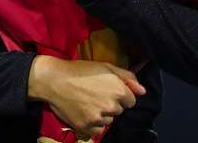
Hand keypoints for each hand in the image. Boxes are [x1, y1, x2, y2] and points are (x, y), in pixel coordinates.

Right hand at [28, 56, 146, 138]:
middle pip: (119, 111)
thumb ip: (127, 78)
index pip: (131, 101)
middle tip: (95, 93)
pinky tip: (84, 111)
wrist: (54, 80)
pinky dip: (93, 124)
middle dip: (111, 104)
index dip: (120, 94)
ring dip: (102, 115)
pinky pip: (98, 130)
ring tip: (88, 102)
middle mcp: (111, 106)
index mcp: (118, 90)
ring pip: (109, 121)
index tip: (108, 89)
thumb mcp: (106, 67)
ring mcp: (99, 118)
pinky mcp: (87, 127)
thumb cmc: (80, 70)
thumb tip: (143, 91)